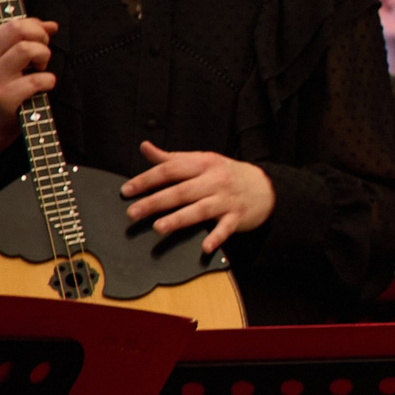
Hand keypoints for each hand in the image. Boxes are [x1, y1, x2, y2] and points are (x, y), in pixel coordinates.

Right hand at [0, 17, 57, 154]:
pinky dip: (48, 81)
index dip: (36, 29)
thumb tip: (51, 25)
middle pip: (18, 29)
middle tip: (41, 53)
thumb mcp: (12, 54)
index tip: (39, 41)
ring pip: (27, 49)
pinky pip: (37, 80)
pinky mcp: (5, 96)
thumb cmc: (8, 80)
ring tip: (40, 69)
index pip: (15, 22)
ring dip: (43, 58)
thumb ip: (31, 35)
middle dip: (40, 37)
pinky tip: (43, 85)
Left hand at [121, 141, 276, 253]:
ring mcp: (227, 199)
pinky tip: (205, 247)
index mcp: (204, 163)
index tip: (127, 190)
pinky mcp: (238, 217)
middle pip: (182, 191)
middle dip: (155, 202)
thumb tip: (145, 147)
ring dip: (179, 219)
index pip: (171, 169)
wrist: (266, 187)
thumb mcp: (203, 161)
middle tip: (133, 213)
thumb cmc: (227, 174)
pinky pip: (226, 228)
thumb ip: (172, 158)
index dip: (147, 179)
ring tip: (159, 228)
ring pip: (200, 210)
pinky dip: (216, 238)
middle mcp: (215, 180)